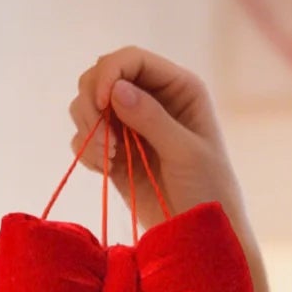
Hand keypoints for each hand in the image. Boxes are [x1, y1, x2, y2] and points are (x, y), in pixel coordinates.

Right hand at [68, 46, 253, 242]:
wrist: (198, 233)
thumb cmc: (208, 191)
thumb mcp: (186, 153)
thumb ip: (152, 119)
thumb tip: (116, 90)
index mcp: (178, 87)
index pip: (131, 59)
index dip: (110, 74)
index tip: (101, 106)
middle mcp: (152, 97)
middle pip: (100, 76)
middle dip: (92, 104)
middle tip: (104, 142)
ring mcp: (130, 123)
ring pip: (86, 104)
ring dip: (88, 130)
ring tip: (110, 160)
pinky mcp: (114, 149)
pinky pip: (84, 136)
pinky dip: (88, 151)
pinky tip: (109, 170)